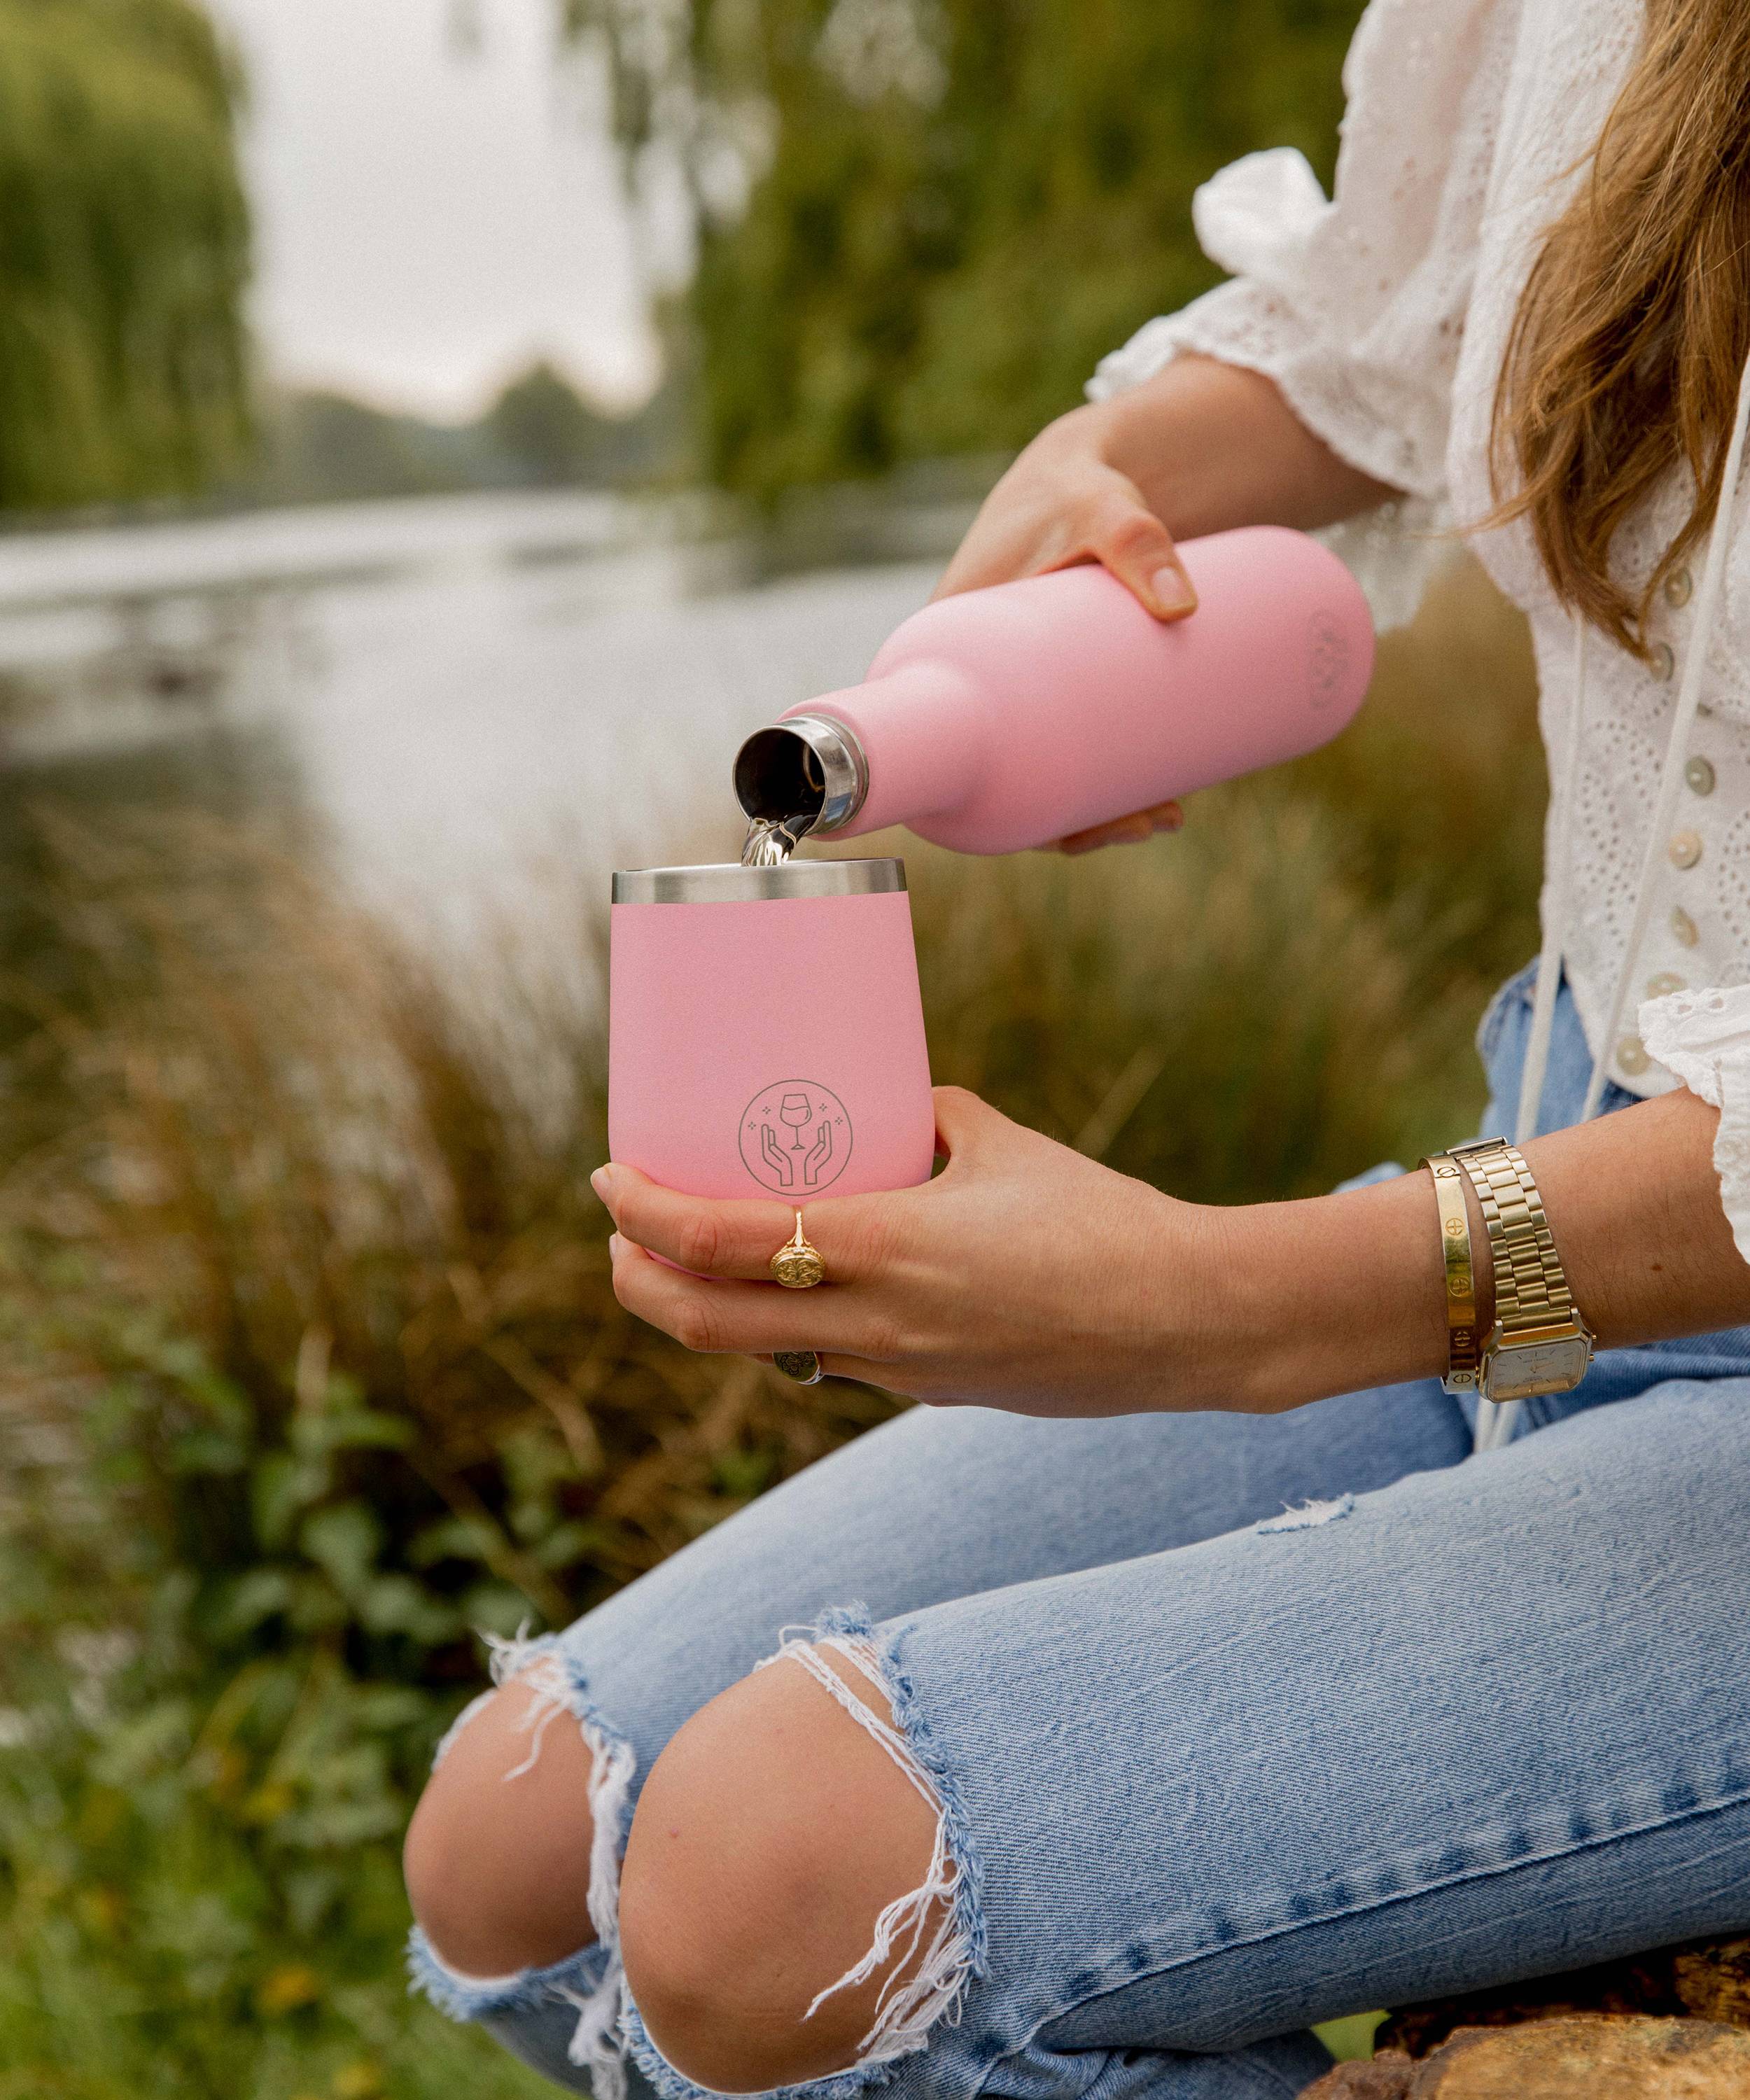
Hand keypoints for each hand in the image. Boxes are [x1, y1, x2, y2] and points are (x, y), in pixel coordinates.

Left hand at [593, 1087, 1232, 1416]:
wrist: (1184, 1321)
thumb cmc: (1103, 1218)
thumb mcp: (1002, 1145)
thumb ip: (928, 1118)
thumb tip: (890, 1101)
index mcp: (886, 1245)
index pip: (723, 1239)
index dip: (647, 1215)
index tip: (610, 1181)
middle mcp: (877, 1320)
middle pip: (709, 1323)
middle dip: (640, 1285)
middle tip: (618, 1242)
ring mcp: (900, 1369)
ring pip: (764, 1351)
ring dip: (707, 1312)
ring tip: (688, 1264)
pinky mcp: (929, 1392)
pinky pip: (831, 1361)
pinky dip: (789, 1327)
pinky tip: (798, 1290)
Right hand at [934, 404, 1191, 854]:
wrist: (1093, 469)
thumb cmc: (1076, 487)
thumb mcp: (1097, 507)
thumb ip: (1136, 540)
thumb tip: (1182, 607)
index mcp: (953, 650)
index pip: (957, 746)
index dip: (1001, 803)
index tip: (1061, 832)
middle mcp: (986, 683)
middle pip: (1016, 775)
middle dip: (1076, 822)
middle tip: (1147, 822)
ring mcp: (1031, 691)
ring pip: (1055, 771)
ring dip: (1101, 813)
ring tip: (1167, 817)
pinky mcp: (1070, 688)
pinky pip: (1082, 749)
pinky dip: (1113, 785)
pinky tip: (1158, 807)